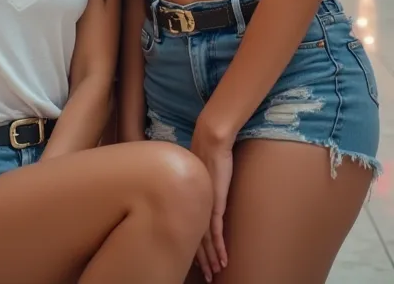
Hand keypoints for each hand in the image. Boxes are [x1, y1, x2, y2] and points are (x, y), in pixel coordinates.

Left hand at [190, 118, 233, 281]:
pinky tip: (223, 259)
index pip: (189, 230)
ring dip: (212, 258)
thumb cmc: (207, 152)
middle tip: (208, 276)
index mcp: (188, 200)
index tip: (198, 262)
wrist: (211, 141)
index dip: (194, 248)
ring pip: (205, 241)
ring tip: (215, 273)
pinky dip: (219, 247)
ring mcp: (204, 206)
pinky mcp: (215, 203)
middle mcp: (193, 205)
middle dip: (203, 260)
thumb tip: (201, 188)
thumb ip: (200, 184)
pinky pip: (216, 232)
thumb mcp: (201, 173)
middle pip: (195, 240)